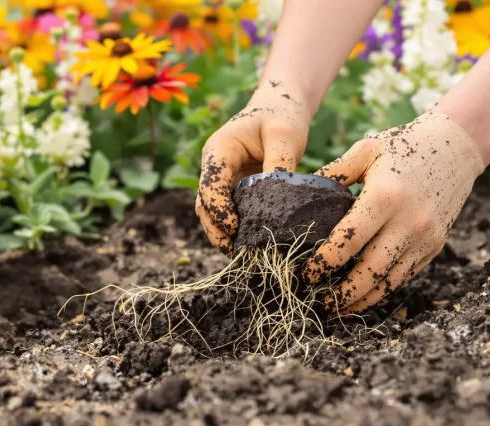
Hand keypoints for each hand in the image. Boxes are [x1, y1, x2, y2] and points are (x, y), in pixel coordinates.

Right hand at [196, 80, 311, 255]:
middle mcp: (214, 167)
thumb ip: (279, 164)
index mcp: (219, 150)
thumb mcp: (285, 135)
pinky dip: (235, 229)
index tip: (235, 228)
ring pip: (212, 212)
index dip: (218, 210)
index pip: (209, 185)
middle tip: (237, 253)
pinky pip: (229, 211)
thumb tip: (279, 199)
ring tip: (243, 256)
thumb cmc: (282, 115)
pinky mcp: (234, 188)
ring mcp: (222, 178)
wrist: (281, 106)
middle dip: (216, 230)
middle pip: (204, 205)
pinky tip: (250, 245)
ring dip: (223, 234)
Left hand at [302, 111, 484, 312]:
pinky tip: (364, 293)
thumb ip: (332, 174)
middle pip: (371, 270)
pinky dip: (384, 288)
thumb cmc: (404, 145)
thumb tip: (296, 194)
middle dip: (344, 292)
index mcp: (385, 197)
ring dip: (364, 298)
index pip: (349, 240)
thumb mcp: (364, 150)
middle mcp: (408, 221)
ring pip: (391, 280)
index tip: (307, 273)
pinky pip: (406, 274)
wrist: (456, 147)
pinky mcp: (436, 245)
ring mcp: (425, 237)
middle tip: (321, 303)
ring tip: (339, 307)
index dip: (325, 262)